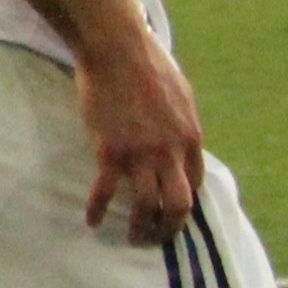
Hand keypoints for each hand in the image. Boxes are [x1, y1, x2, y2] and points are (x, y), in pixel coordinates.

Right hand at [77, 29, 206, 244]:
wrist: (116, 48)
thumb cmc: (148, 62)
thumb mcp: (181, 94)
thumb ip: (181, 122)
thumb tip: (180, 138)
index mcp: (190, 138)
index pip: (195, 184)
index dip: (184, 201)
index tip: (172, 210)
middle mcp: (170, 153)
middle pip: (178, 205)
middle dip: (170, 227)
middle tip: (158, 238)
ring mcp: (139, 155)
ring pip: (146, 206)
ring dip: (140, 228)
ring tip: (133, 238)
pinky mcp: (109, 152)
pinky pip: (106, 191)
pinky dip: (99, 210)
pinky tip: (92, 221)